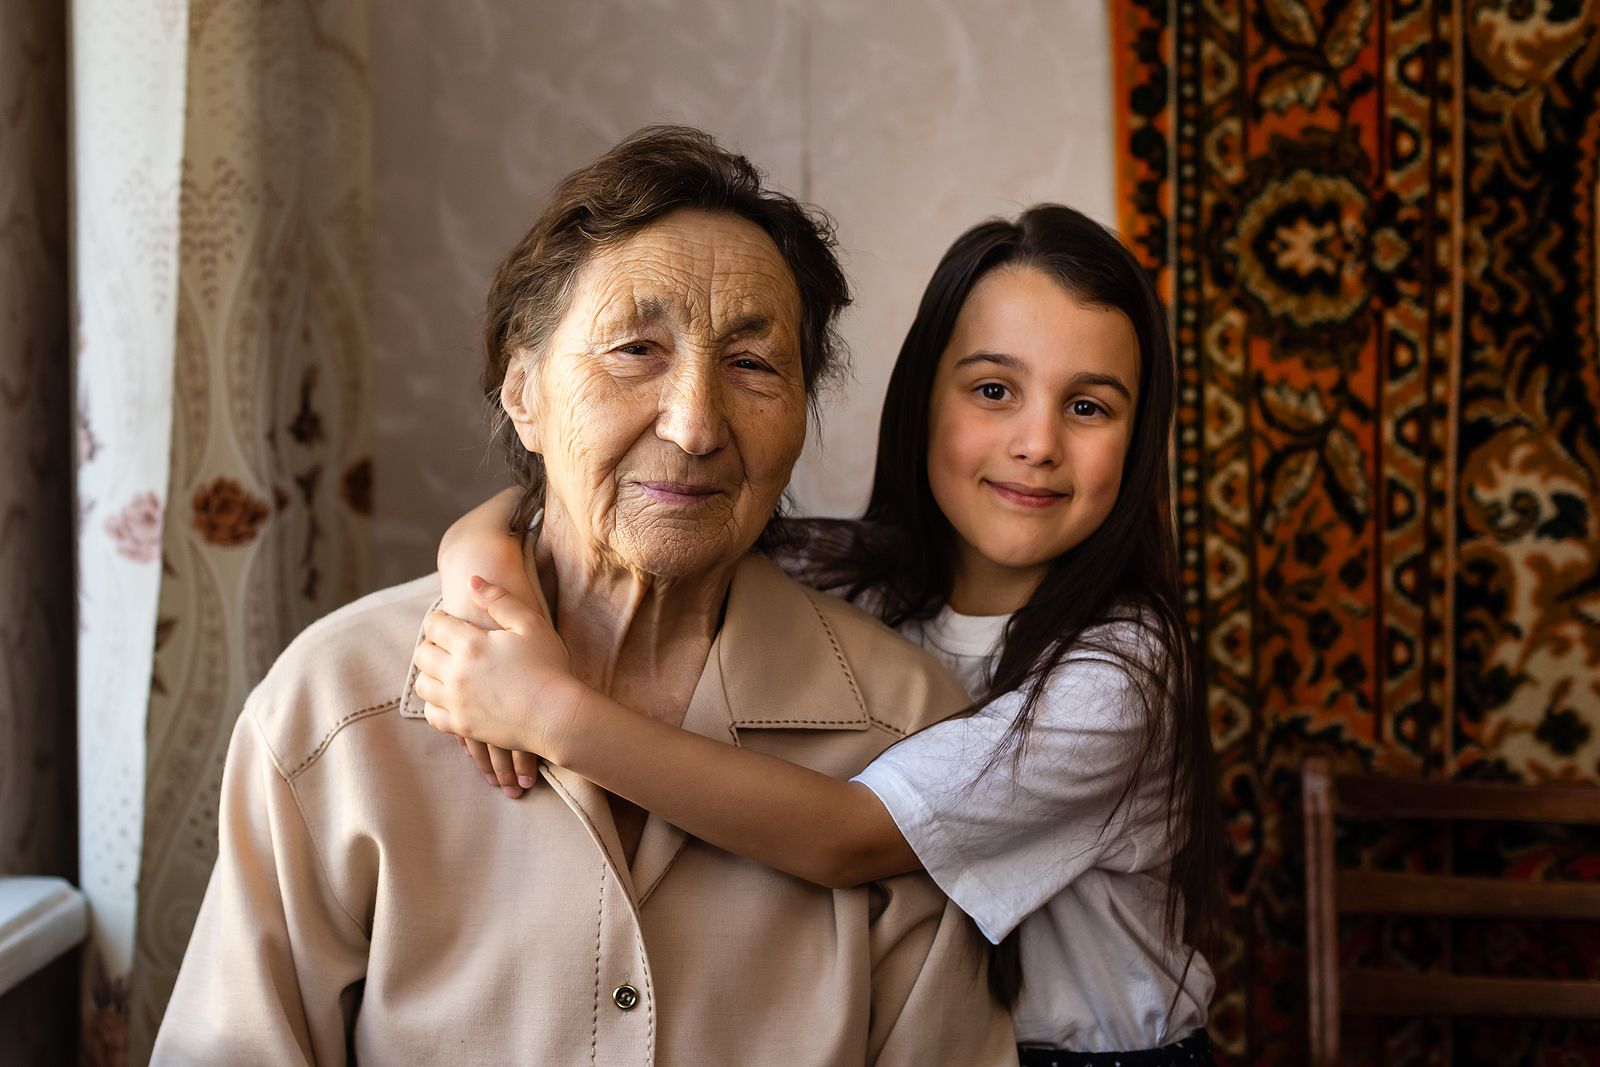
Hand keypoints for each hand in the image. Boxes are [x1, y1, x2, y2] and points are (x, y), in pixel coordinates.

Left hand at [412, 577, 588, 796]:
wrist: (558, 716)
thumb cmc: (549, 667)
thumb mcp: (531, 624)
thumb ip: (500, 599)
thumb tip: (472, 581)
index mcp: (471, 645)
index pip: (434, 626)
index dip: (438, 620)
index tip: (447, 620)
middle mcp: (457, 673)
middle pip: (422, 655)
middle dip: (431, 646)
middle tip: (446, 645)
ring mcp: (457, 703)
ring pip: (423, 685)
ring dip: (430, 674)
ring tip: (447, 670)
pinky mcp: (462, 726)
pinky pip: (432, 714)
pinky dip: (436, 704)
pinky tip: (450, 698)